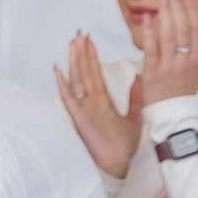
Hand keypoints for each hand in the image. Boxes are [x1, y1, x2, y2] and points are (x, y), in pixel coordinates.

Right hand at [56, 32, 142, 178]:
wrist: (119, 164)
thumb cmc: (124, 146)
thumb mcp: (135, 116)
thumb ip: (135, 98)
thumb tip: (139, 78)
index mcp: (102, 101)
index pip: (95, 73)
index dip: (91, 56)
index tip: (89, 39)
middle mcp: (90, 102)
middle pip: (84, 72)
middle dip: (81, 52)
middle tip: (78, 33)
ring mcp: (83, 109)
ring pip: (77, 80)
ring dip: (74, 61)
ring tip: (72, 43)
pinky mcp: (80, 118)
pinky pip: (69, 98)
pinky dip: (63, 84)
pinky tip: (57, 70)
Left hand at [138, 0, 197, 101]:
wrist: (173, 115)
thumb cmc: (182, 92)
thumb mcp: (194, 71)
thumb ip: (191, 52)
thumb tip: (188, 30)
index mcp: (197, 60)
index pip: (195, 29)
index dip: (190, 10)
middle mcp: (185, 61)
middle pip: (183, 28)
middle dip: (178, 6)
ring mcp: (169, 66)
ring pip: (169, 36)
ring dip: (166, 14)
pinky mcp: (153, 73)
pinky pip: (152, 49)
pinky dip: (150, 32)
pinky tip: (147, 18)